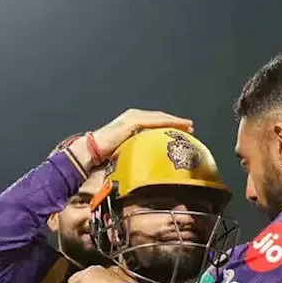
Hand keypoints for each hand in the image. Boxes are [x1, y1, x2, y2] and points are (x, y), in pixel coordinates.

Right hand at [68, 109, 193, 166]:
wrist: (92, 151)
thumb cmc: (104, 156)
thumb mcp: (125, 152)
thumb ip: (136, 152)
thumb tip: (146, 165)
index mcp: (131, 124)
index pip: (153, 123)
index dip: (168, 126)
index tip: (181, 132)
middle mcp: (133, 116)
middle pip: (159, 118)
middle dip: (175, 123)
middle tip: (190, 129)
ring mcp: (134, 117)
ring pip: (160, 118)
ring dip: (175, 122)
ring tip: (189, 127)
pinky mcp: (133, 121)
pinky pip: (155, 121)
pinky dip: (169, 122)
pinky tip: (179, 126)